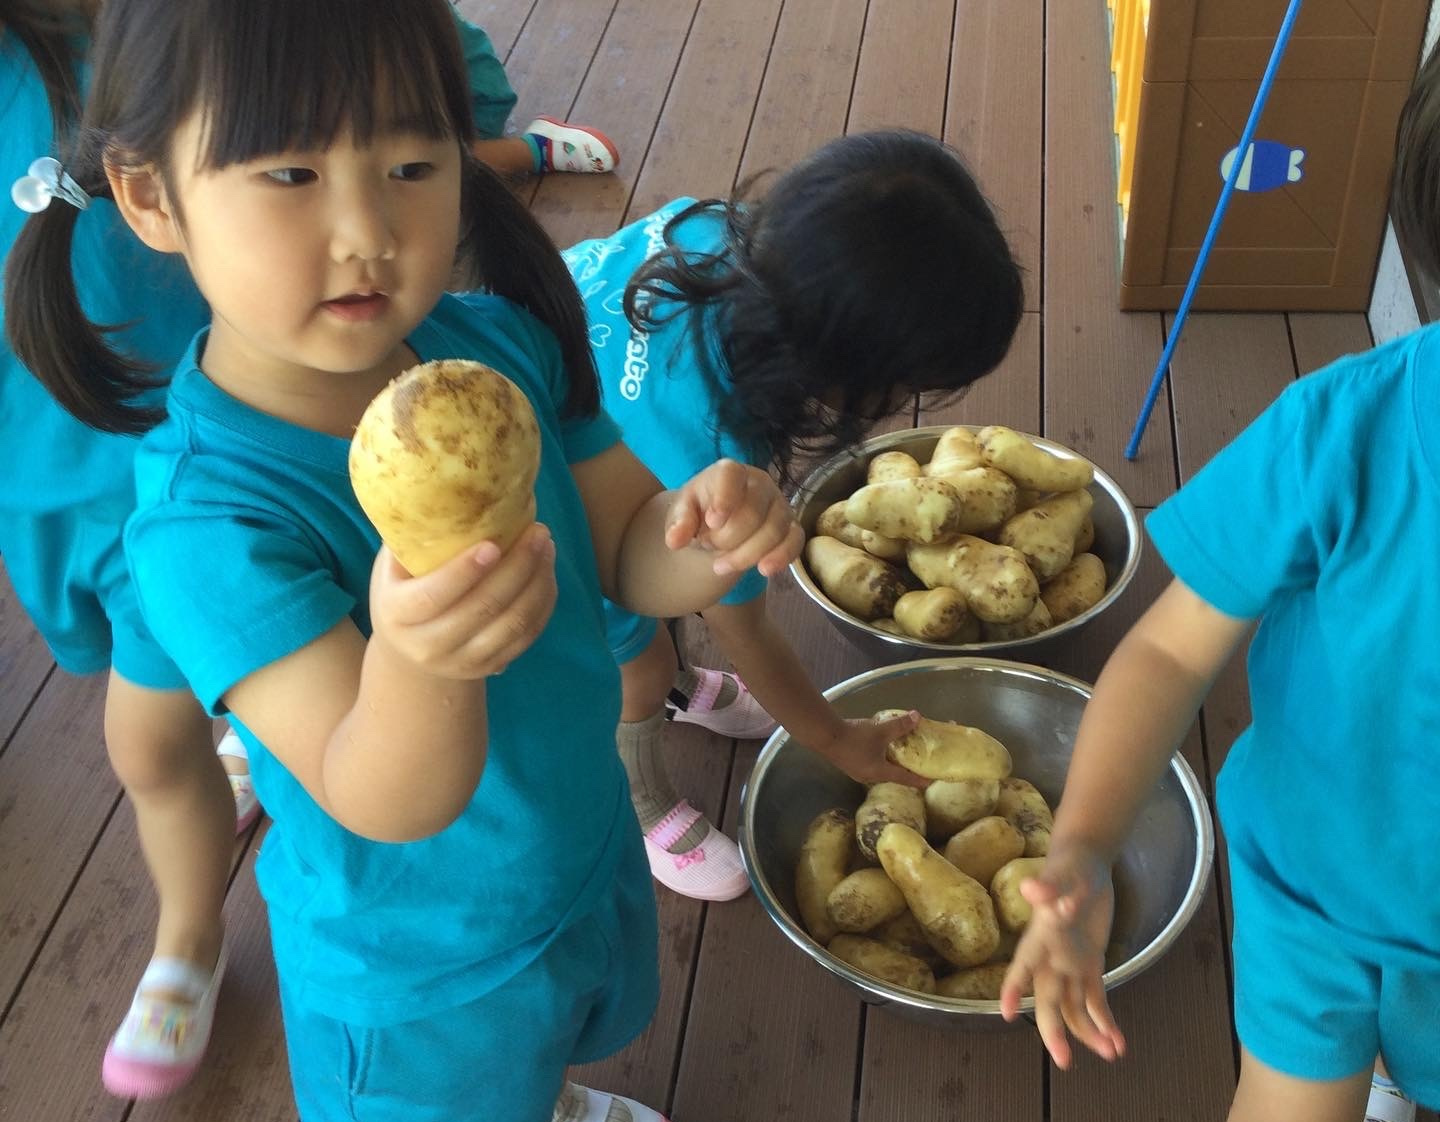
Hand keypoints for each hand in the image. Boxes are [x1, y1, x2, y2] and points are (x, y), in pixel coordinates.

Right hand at [368, 523, 557, 679]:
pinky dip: (543, 603)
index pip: (433, 597)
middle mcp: (427, 646)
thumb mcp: (393, 567)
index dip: (464, 572)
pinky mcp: (490, 667)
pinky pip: (527, 636)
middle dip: (517, 568)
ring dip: (537, 583)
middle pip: (482, 609)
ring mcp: (462, 662)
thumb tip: (439, 485)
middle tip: (538, 532)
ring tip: (547, 546)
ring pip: (512, 625)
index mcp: (397, 615)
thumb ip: (412, 537)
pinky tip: (547, 573)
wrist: (411, 654)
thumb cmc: (404, 591)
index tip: (492, 544)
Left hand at [666, 459, 802, 577]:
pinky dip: (780, 557)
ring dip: (745, 556)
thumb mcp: (682, 514)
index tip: (712, 522)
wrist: (718, 523)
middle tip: (706, 546)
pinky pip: (794, 541)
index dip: (724, 498)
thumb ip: (678, 523)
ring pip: (773, 531)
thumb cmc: (700, 511)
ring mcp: (779, 505)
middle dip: (726, 539)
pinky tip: (763, 570)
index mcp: (729, 472)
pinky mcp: (791, 527)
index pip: (731, 475)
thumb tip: (674, 541)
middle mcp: (760, 483)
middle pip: (752, 513)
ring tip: (719, 566)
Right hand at [815, 710, 928, 787]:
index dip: (919, 780)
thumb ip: (900, 725)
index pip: (905, 779)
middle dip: (905, 772)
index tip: (931, 781)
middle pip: (893, 776)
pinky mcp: (850, 765)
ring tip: (899, 756)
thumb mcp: (881, 730)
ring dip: (891, 765)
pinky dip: (879, 759)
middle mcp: (870, 777)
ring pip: (880, 771)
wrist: (825, 736)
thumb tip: (917, 716)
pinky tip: (878, 749)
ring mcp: (857, 773)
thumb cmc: (856, 737)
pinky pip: (870, 765)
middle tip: (917, 765)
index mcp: (880, 773)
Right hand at [999, 841, 1123, 1068]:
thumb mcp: (1062, 873)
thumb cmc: (1068, 866)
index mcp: (1039, 938)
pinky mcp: (1090, 965)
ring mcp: (1070, 965)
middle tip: (1064, 1061)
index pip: (1022, 966)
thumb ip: (1050, 886)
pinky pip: (1095, 1000)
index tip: (1008, 1013)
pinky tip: (1118, 1042)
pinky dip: (1105, 1021)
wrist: (1084, 865)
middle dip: (1055, 1031)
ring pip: (1074, 1008)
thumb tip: (1033, 890)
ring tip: (1110, 1053)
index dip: (1014, 988)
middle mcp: (1051, 958)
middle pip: (1049, 999)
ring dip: (1089, 1033)